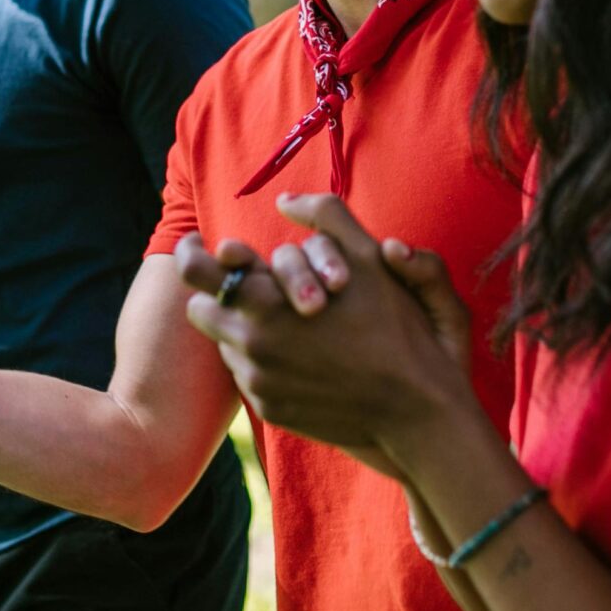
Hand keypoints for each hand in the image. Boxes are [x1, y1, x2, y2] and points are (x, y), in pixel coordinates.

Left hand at [174, 193, 473, 455]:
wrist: (415, 410)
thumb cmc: (396, 329)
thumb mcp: (369, 259)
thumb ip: (326, 216)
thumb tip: (284, 200)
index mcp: (266, 301)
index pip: (197, 272)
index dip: (195, 254)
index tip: (203, 248)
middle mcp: (252, 344)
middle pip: (199, 309)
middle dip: (215, 292)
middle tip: (238, 282)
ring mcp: (258, 381)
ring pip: (223, 343)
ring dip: (240, 326)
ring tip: (278, 318)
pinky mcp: (269, 408)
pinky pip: (246, 375)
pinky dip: (261, 360)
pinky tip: (296, 354)